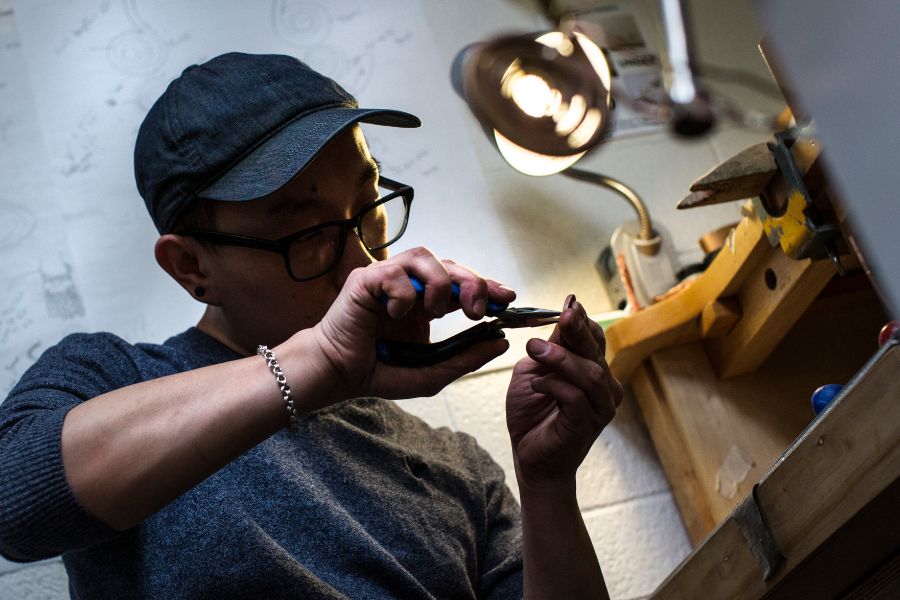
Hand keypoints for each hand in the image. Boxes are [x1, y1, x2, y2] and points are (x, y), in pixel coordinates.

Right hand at [289, 247, 515, 408]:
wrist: (339, 375)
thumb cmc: (380, 371)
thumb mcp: (431, 372)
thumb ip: (464, 357)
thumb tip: (500, 341)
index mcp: (427, 304)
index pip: (463, 284)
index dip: (487, 286)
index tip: (509, 299)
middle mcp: (410, 286)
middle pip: (451, 265)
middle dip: (473, 283)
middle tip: (479, 311)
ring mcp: (387, 279)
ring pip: (425, 257)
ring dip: (439, 284)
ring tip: (435, 313)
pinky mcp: (365, 280)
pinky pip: (392, 271)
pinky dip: (403, 294)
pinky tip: (397, 315)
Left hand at [506, 295, 623, 490]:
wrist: (530, 456)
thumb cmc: (532, 413)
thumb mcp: (534, 371)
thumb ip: (549, 347)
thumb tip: (565, 313)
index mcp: (592, 370)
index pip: (594, 338)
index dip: (582, 320)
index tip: (568, 303)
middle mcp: (603, 386)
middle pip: (595, 350)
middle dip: (578, 329)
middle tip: (564, 313)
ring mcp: (599, 406)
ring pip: (588, 372)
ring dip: (560, 357)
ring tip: (533, 348)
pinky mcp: (587, 423)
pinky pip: (576, 396)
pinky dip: (554, 384)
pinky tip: (536, 385)